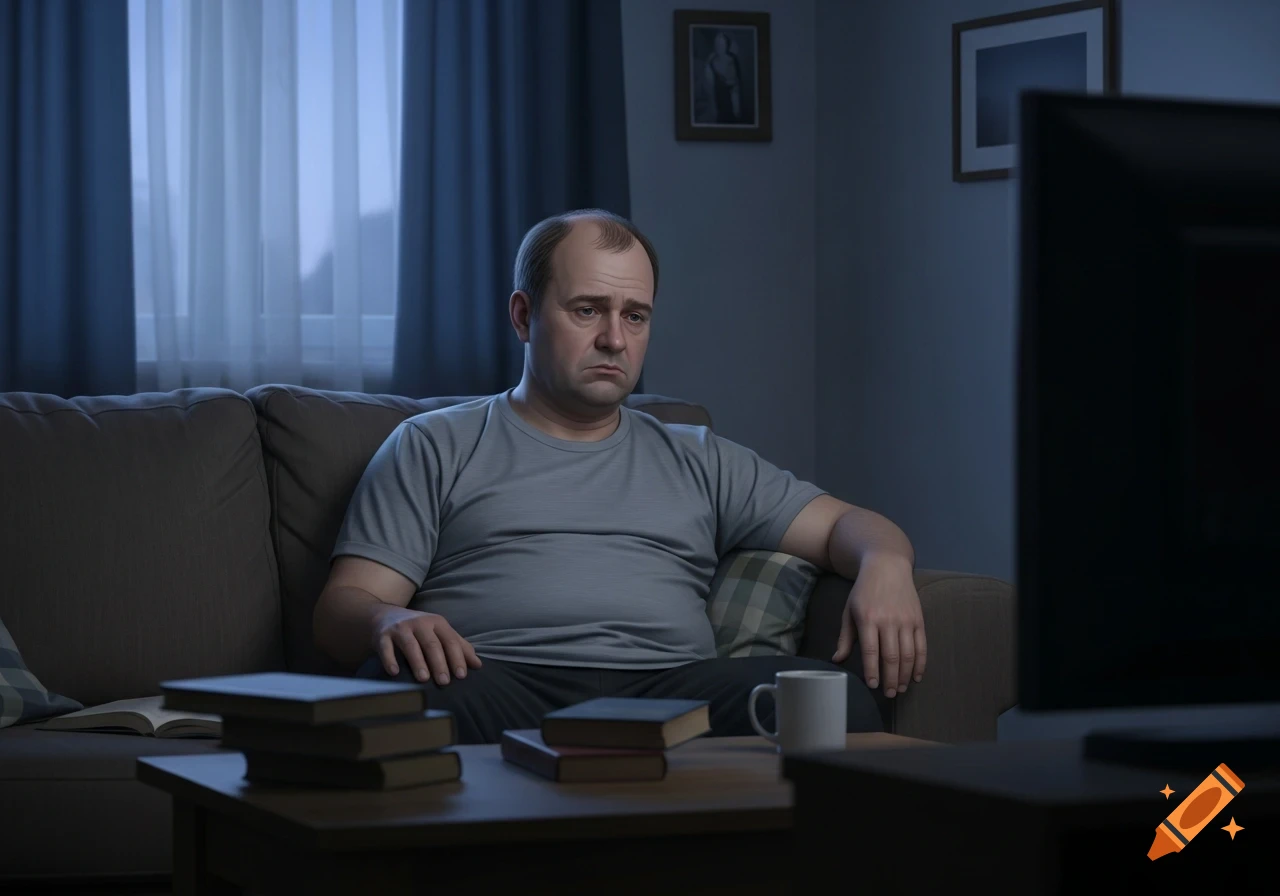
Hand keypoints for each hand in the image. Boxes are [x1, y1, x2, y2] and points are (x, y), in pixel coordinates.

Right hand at [373, 607, 482, 685]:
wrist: (385, 615)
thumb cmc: (418, 629)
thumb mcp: (439, 632)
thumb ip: (459, 646)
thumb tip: (478, 665)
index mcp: (437, 623)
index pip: (450, 641)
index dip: (457, 658)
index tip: (461, 676)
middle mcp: (420, 623)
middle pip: (432, 644)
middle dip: (439, 663)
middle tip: (444, 682)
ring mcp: (401, 628)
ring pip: (411, 645)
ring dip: (418, 662)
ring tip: (424, 679)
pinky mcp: (383, 635)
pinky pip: (386, 648)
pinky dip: (390, 659)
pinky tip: (394, 672)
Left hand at [831, 553, 925, 697]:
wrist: (887, 565)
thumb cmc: (864, 590)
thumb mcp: (849, 610)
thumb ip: (845, 637)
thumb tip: (837, 660)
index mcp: (868, 619)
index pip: (872, 651)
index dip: (873, 671)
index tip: (872, 686)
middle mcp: (888, 620)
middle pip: (892, 657)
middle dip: (890, 679)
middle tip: (889, 694)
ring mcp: (906, 620)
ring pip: (908, 654)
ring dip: (905, 675)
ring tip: (900, 688)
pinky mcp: (918, 620)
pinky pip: (921, 646)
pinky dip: (920, 663)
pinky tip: (916, 676)